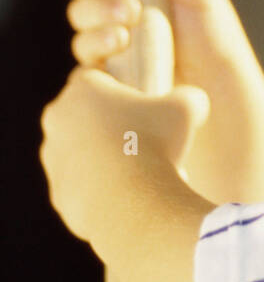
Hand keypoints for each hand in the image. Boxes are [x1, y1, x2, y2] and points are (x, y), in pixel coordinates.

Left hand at [39, 64, 208, 255]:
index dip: (121, 89)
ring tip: (140, 171)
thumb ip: (188, 96)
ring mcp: (53, 159)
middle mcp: (58, 119)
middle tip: (144, 138)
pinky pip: (83, 187)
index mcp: (82, 89)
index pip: (96, 78)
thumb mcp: (188, 107)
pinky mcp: (58, 192)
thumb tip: (192, 100)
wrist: (132, 203)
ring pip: (81, 153)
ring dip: (104, 157)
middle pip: (85, 115)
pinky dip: (101, 189)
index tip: (142, 103)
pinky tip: (128, 196)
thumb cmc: (158, 144)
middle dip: (109, 124)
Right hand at [59, 0, 263, 206]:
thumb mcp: (203, 0)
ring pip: (78, 13)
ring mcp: (112, 38)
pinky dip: (96, 43)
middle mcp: (125, 4)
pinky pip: (82, 51)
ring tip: (130, 21)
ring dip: (97, 11)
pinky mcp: (105, 72)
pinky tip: (119, 47)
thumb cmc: (219, 52)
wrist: (222, 108)